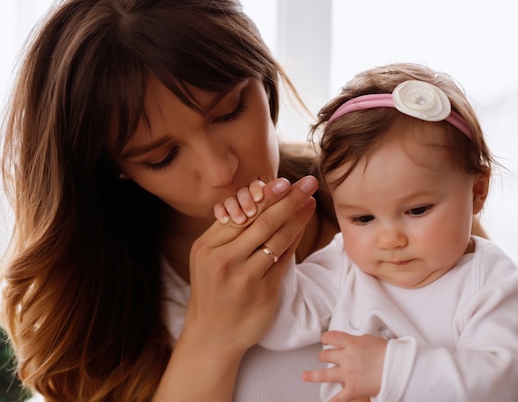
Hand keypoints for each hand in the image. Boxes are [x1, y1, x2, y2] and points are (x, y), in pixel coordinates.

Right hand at [185, 176, 317, 353]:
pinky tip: (304, 224)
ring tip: (310, 199)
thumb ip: (226, 234)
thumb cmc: (212, 293)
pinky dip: (295, 238)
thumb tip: (257, 204)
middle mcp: (223, 259)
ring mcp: (243, 276)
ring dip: (296, 215)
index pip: (241, 213)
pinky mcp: (263, 291)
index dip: (265, 195)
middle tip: (306, 182)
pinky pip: (283, 258)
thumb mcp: (207, 260)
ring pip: (275, 237)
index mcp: (207, 247)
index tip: (284, 181)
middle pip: (261, 221)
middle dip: (287, 198)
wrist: (211, 337)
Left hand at [302, 331, 386, 401]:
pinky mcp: (353, 389)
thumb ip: (358, 341)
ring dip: (313, 375)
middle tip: (323, 357)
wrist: (399, 367)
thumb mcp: (371, 340)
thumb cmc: (390, 353)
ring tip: (305, 376)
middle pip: (326, 355)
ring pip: (324, 375)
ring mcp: (348, 374)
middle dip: (324, 356)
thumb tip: (353, 343)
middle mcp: (346, 358)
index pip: (332, 337)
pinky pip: (339, 398)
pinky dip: (333, 401)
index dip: (326, 338)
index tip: (324, 340)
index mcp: (351, 343)